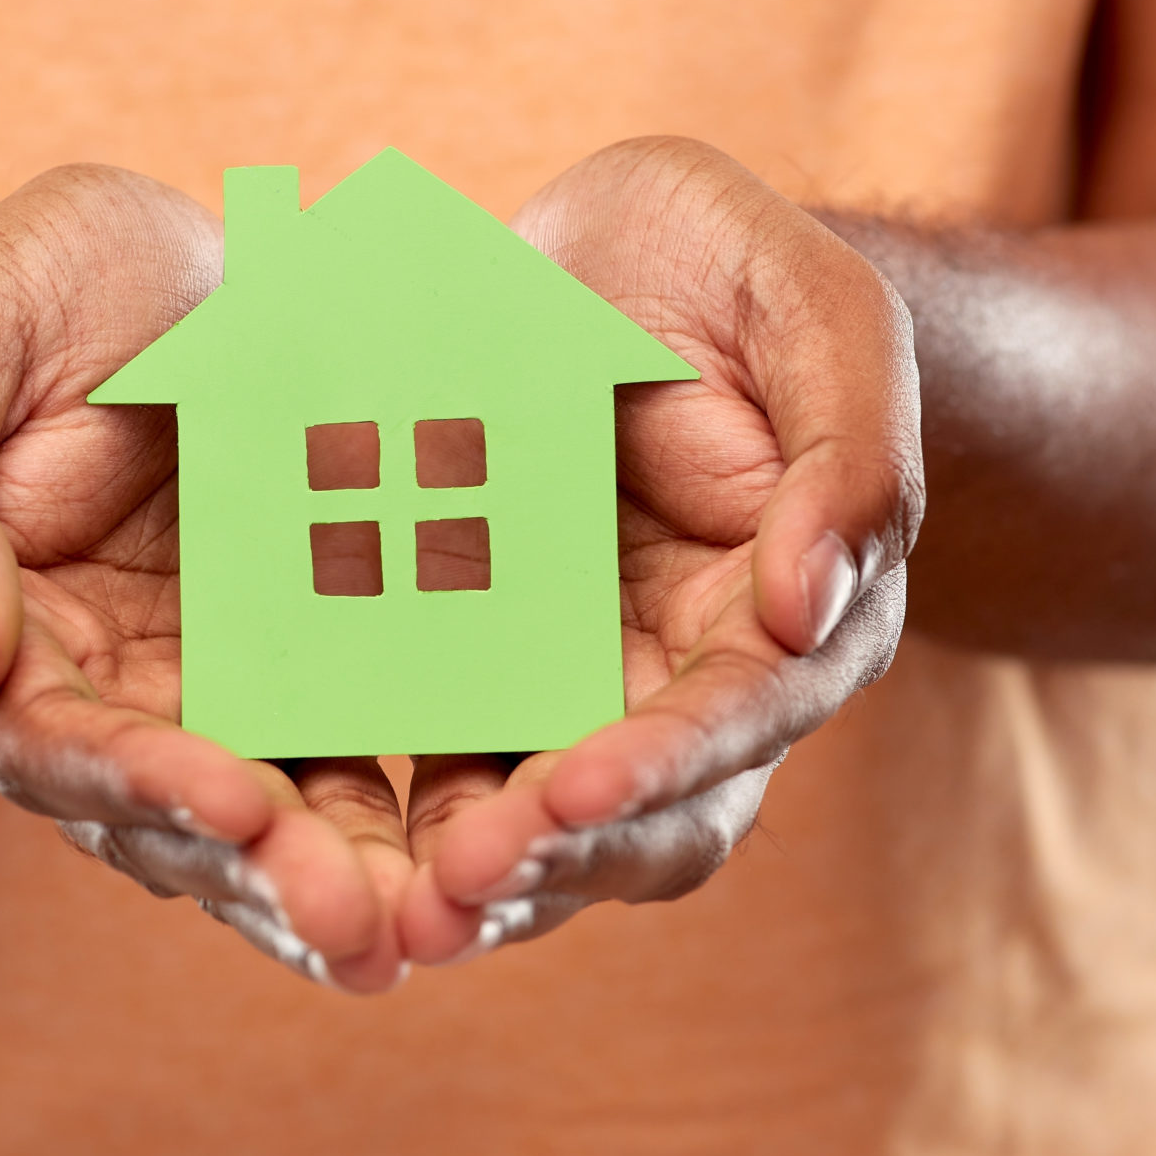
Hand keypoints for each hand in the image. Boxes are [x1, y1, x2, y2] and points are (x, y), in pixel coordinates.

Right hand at [0, 166, 413, 991]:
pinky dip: (407, 806)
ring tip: (427, 928)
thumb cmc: (17, 288)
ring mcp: (200, 687)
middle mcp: (91, 694)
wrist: (148, 255)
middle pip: (167, 815)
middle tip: (357, 923)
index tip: (234, 802)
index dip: (136, 779)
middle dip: (261, 872)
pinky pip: (352, 744)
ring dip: (340, 874)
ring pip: (267, 811)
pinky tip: (489, 845)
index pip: (47, 741)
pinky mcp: (299, 660)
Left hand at [396, 137, 922, 962]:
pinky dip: (387, 817)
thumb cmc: (724, 263)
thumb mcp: (814, 307)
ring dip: (468, 877)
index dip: (667, 760)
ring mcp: (574, 682)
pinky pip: (433, 760)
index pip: (744, 712)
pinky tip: (303, 839)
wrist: (594, 244)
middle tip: (452, 885)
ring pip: (537, 824)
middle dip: (553, 858)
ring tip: (384, 911)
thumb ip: (851, 449)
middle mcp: (688, 676)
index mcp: (793, 610)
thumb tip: (811, 609)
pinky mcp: (471, 665)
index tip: (574, 792)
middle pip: (641, 817)